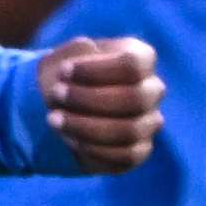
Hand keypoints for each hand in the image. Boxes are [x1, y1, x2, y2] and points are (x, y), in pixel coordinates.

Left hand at [35, 35, 162, 171]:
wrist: (60, 109)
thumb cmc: (67, 77)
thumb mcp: (65, 58)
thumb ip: (76, 51)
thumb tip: (88, 49)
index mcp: (141, 60)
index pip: (134, 64)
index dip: (97, 69)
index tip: (64, 71)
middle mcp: (151, 91)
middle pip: (136, 98)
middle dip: (89, 98)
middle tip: (56, 94)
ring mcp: (148, 123)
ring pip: (129, 130)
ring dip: (86, 126)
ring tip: (54, 119)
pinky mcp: (138, 151)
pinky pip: (125, 156)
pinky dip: (92, 148)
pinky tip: (68, 138)